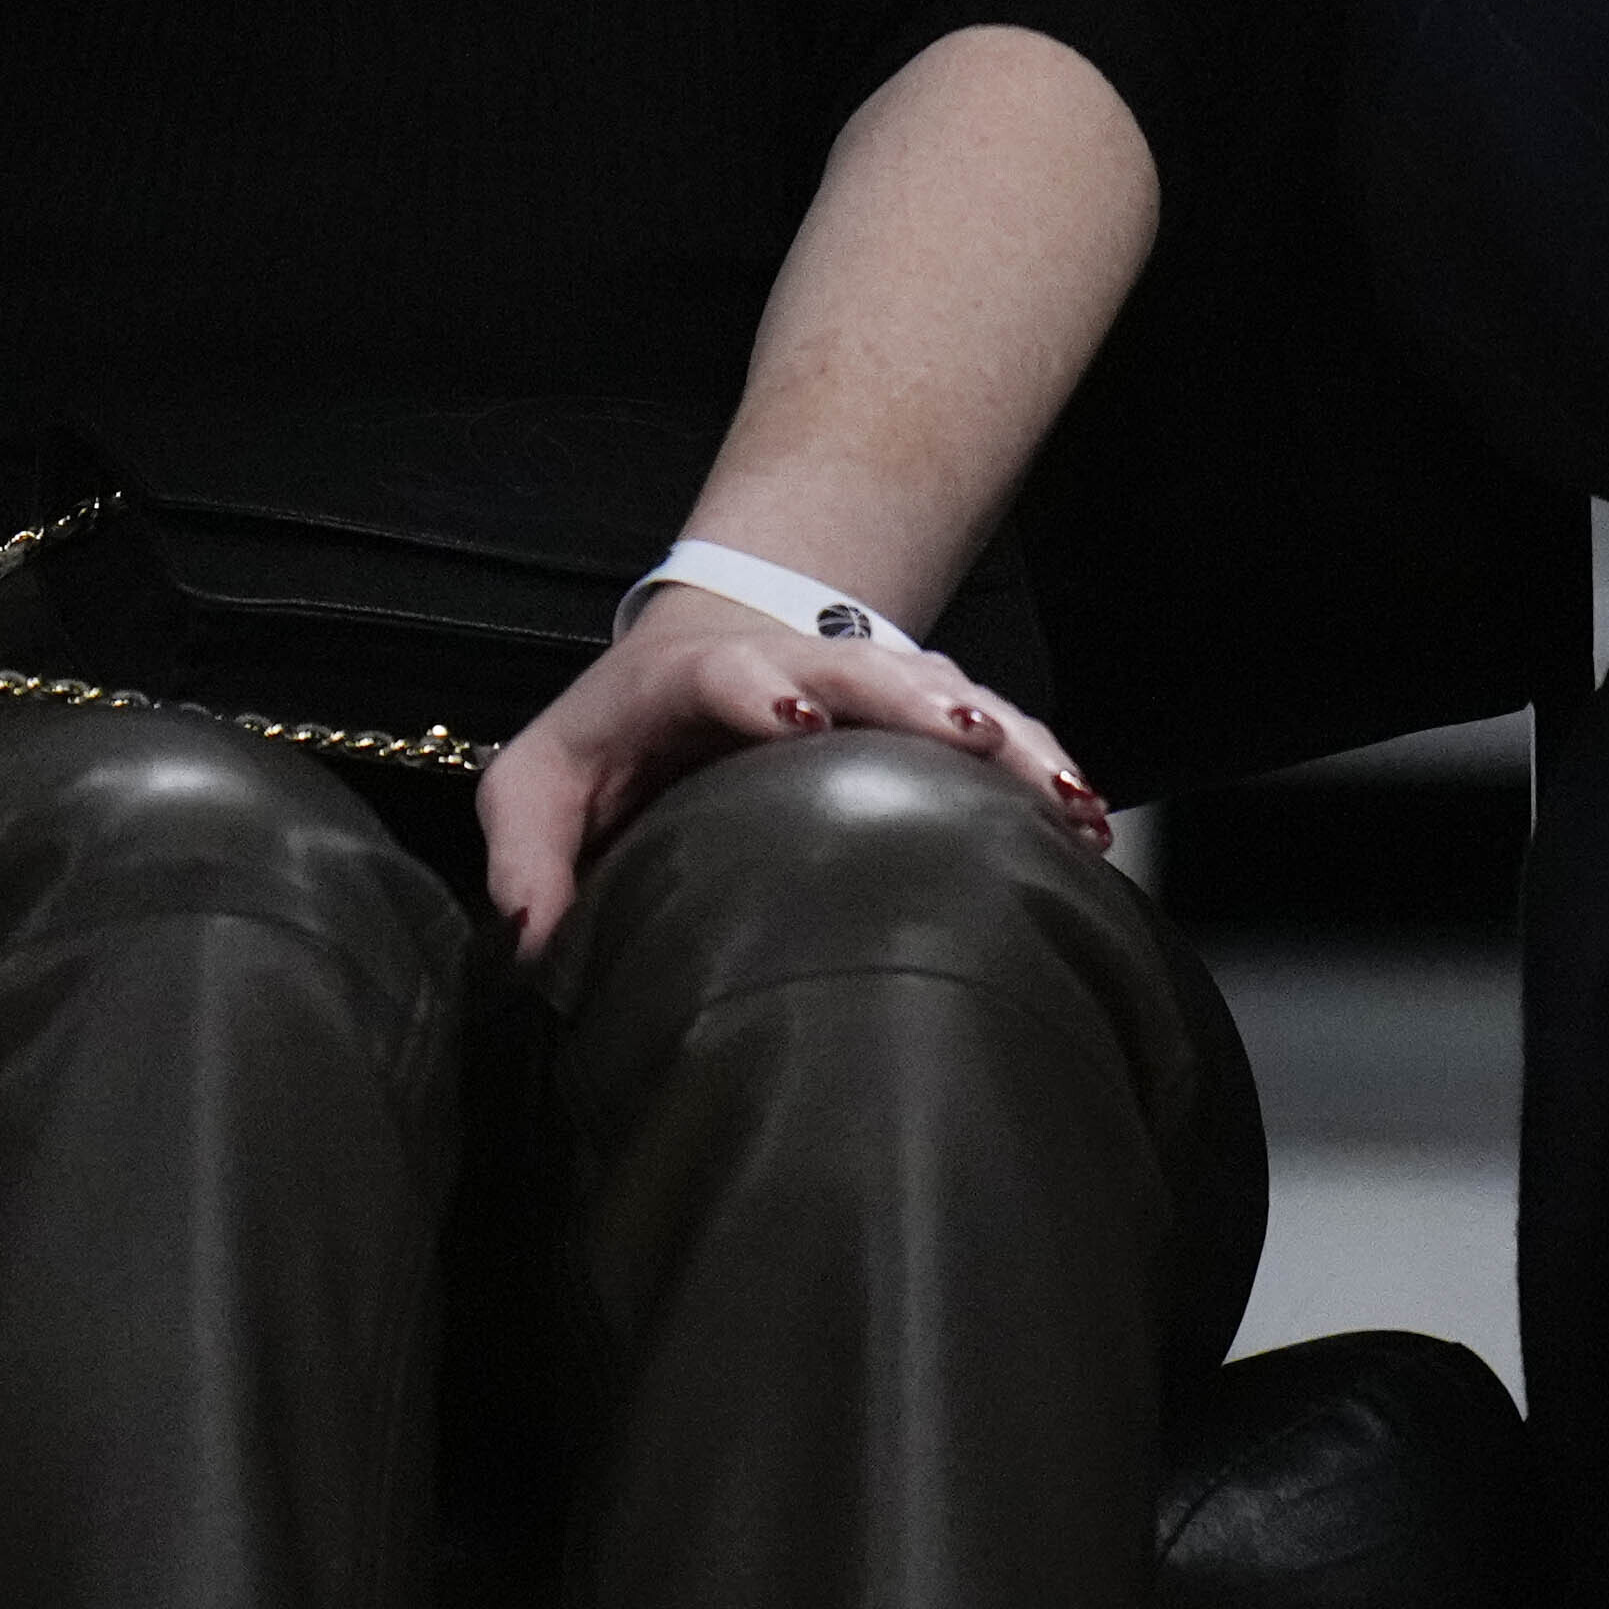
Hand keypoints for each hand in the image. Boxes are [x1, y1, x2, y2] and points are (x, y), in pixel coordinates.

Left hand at [478, 588, 1109, 955]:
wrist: (692, 659)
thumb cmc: (611, 738)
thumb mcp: (539, 786)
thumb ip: (526, 860)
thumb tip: (537, 949)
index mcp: (692, 679)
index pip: (731, 670)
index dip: (765, 689)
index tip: (799, 721)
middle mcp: (792, 665)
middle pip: (864, 664)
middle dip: (917, 697)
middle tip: (970, 734)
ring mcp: (862, 684)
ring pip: (943, 689)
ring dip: (1006, 735)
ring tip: (1062, 794)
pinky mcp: (911, 715)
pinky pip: (987, 729)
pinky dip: (1037, 761)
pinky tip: (1082, 814)